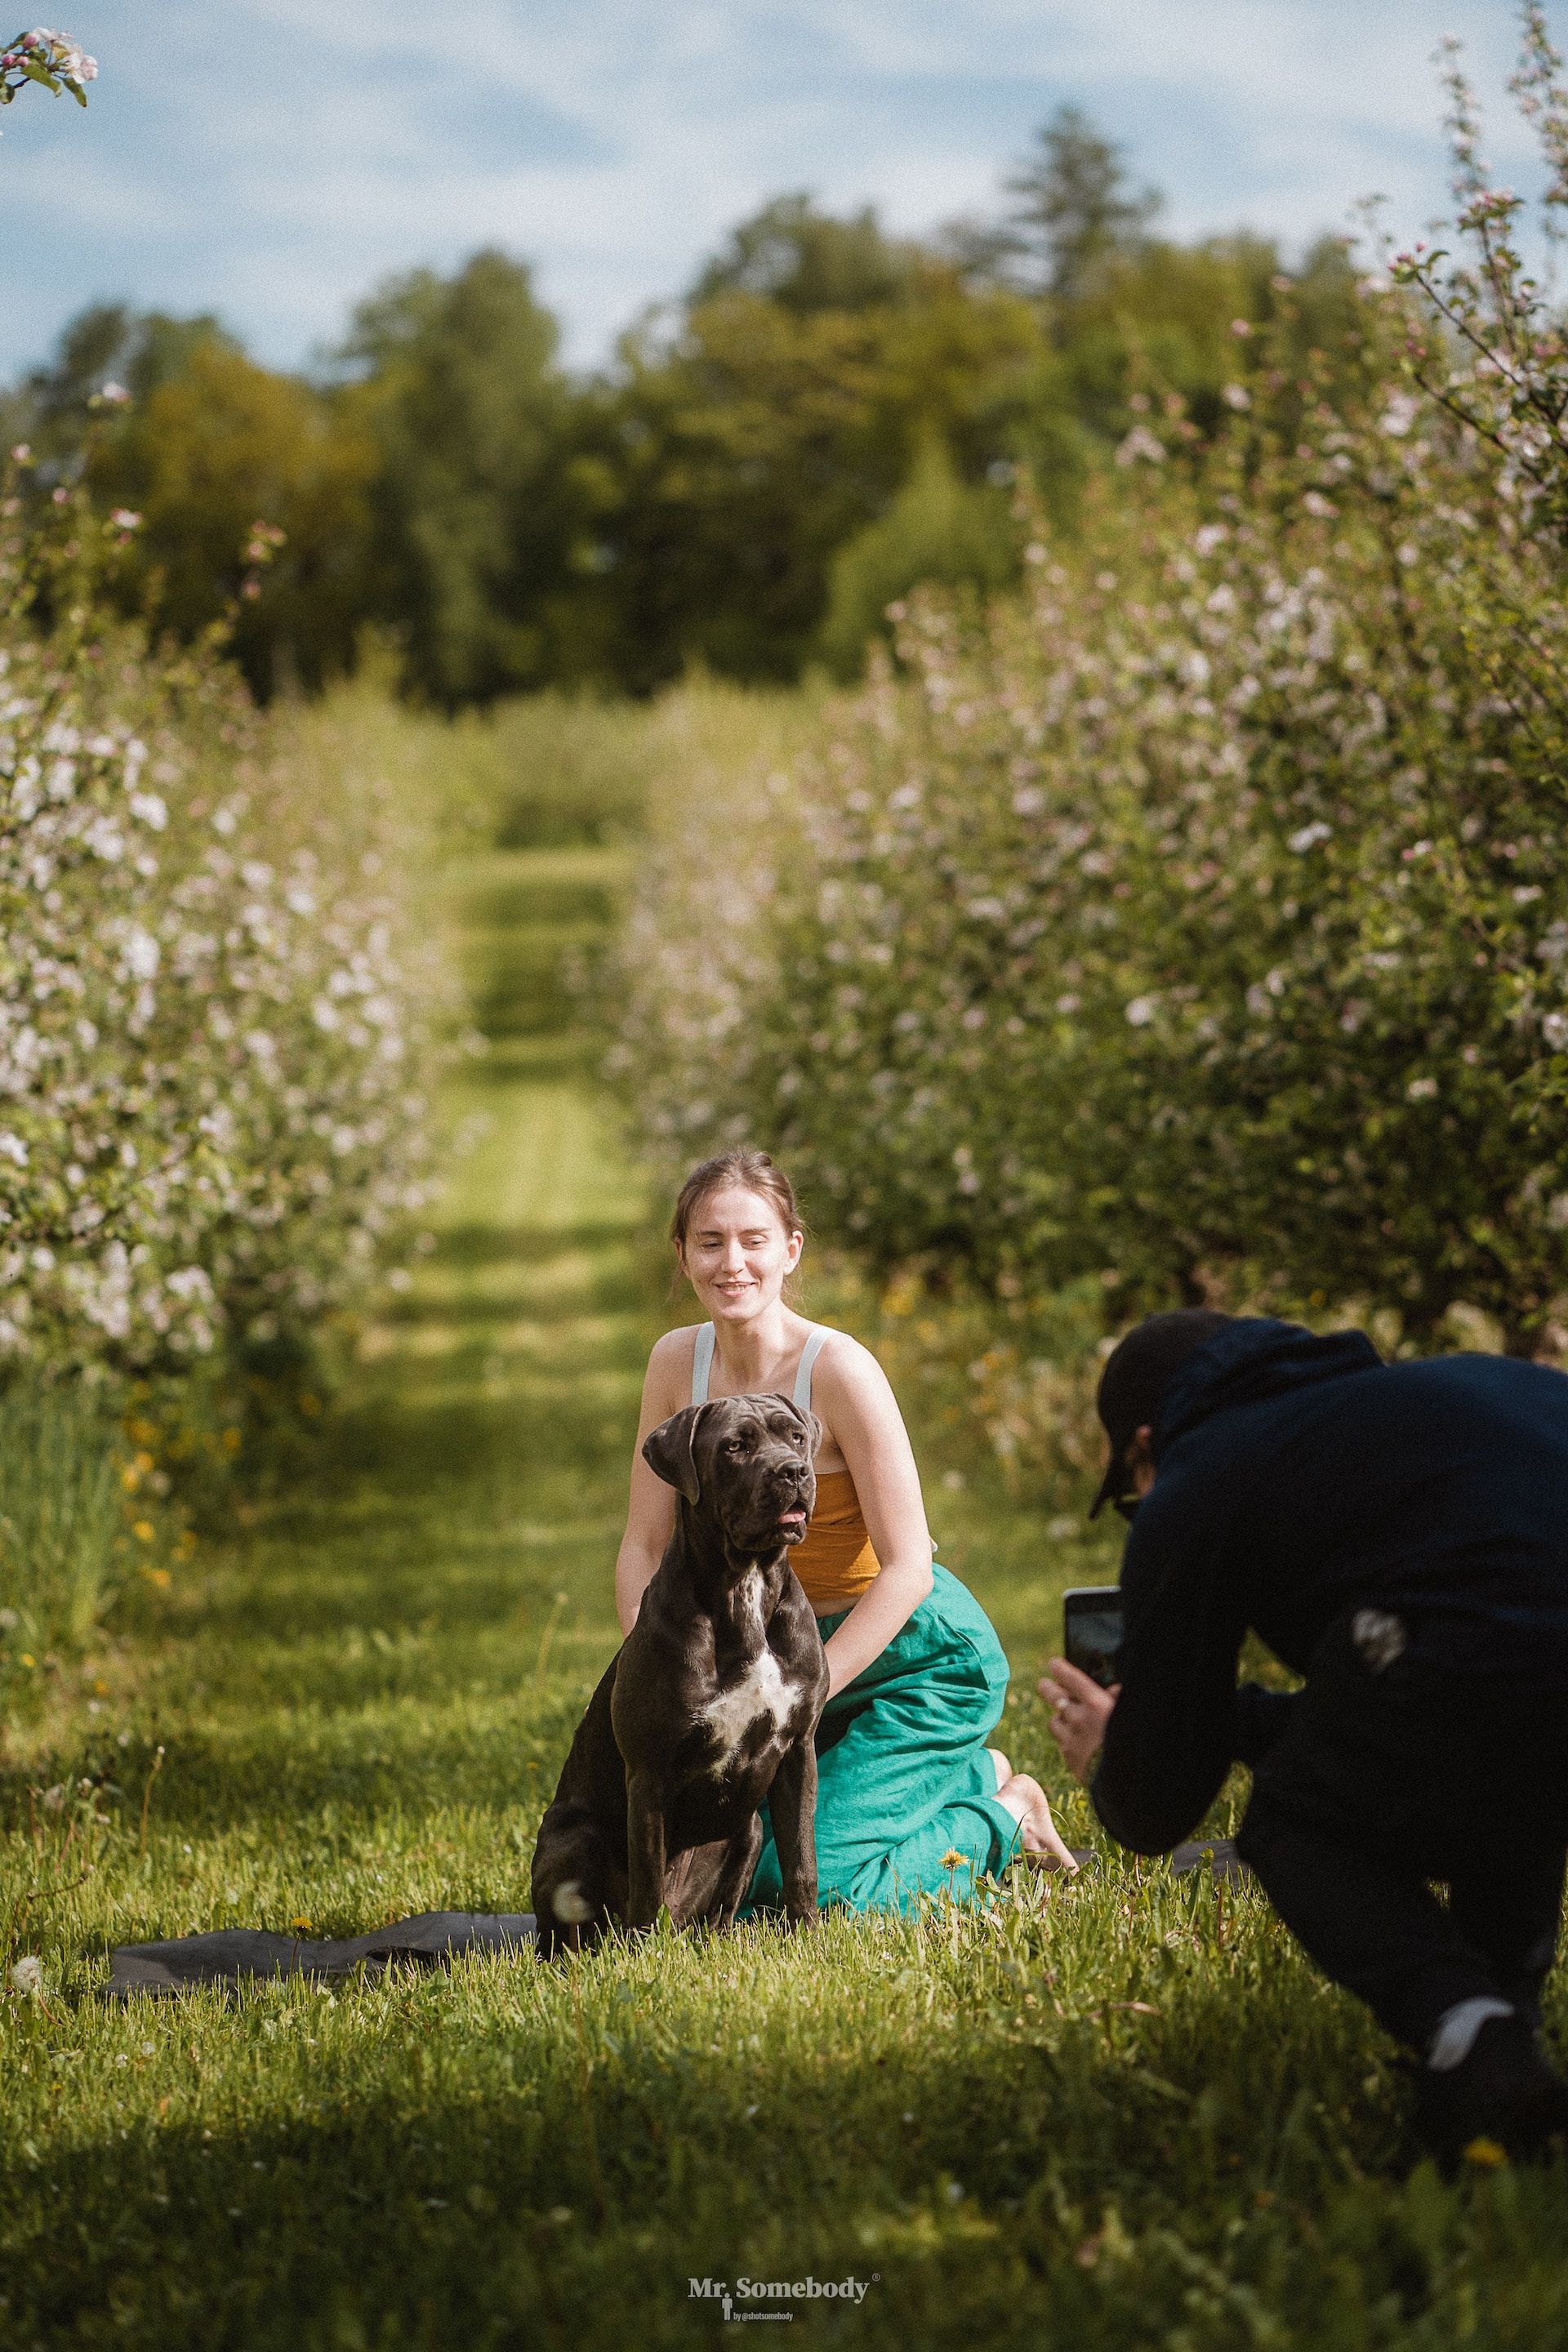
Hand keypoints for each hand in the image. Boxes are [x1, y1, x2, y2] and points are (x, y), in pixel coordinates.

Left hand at [1039, 1658, 1118, 1784]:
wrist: (1126, 1780)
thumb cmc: (1134, 1742)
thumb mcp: (1130, 1715)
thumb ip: (1119, 1700)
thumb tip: (1113, 1690)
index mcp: (1097, 1704)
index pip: (1071, 1679)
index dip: (1060, 1669)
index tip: (1053, 1664)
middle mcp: (1079, 1718)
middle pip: (1053, 1696)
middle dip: (1047, 1688)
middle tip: (1043, 1684)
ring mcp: (1071, 1739)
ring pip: (1055, 1721)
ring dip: (1060, 1717)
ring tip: (1067, 1717)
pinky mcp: (1069, 1757)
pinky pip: (1061, 1742)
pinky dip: (1066, 1738)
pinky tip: (1077, 1740)